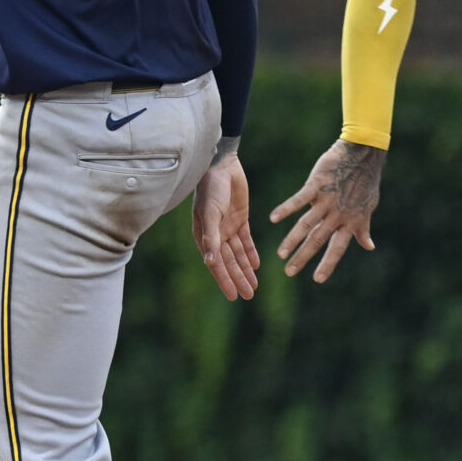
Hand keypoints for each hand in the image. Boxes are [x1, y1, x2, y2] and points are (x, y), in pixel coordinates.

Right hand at [193, 151, 259, 301]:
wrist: (222, 165)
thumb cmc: (211, 188)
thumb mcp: (210, 213)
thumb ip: (211, 237)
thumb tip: (210, 261)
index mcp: (205, 235)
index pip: (216, 263)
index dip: (225, 280)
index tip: (234, 296)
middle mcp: (216, 234)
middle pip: (229, 262)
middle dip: (238, 279)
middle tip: (249, 295)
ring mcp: (228, 227)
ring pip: (238, 254)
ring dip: (246, 269)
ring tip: (254, 286)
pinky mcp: (240, 218)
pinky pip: (246, 240)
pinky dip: (251, 253)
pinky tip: (257, 265)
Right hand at [269, 139, 384, 282]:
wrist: (363, 154)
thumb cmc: (366, 181)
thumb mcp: (368, 207)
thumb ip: (364, 228)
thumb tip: (369, 246)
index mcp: (349, 221)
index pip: (337, 248)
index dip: (328, 264)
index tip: (317, 279)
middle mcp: (337, 214)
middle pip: (317, 240)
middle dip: (303, 257)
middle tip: (289, 272)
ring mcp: (326, 200)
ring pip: (306, 224)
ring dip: (292, 240)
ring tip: (280, 254)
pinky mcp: (316, 184)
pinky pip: (299, 200)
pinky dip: (286, 209)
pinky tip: (273, 218)